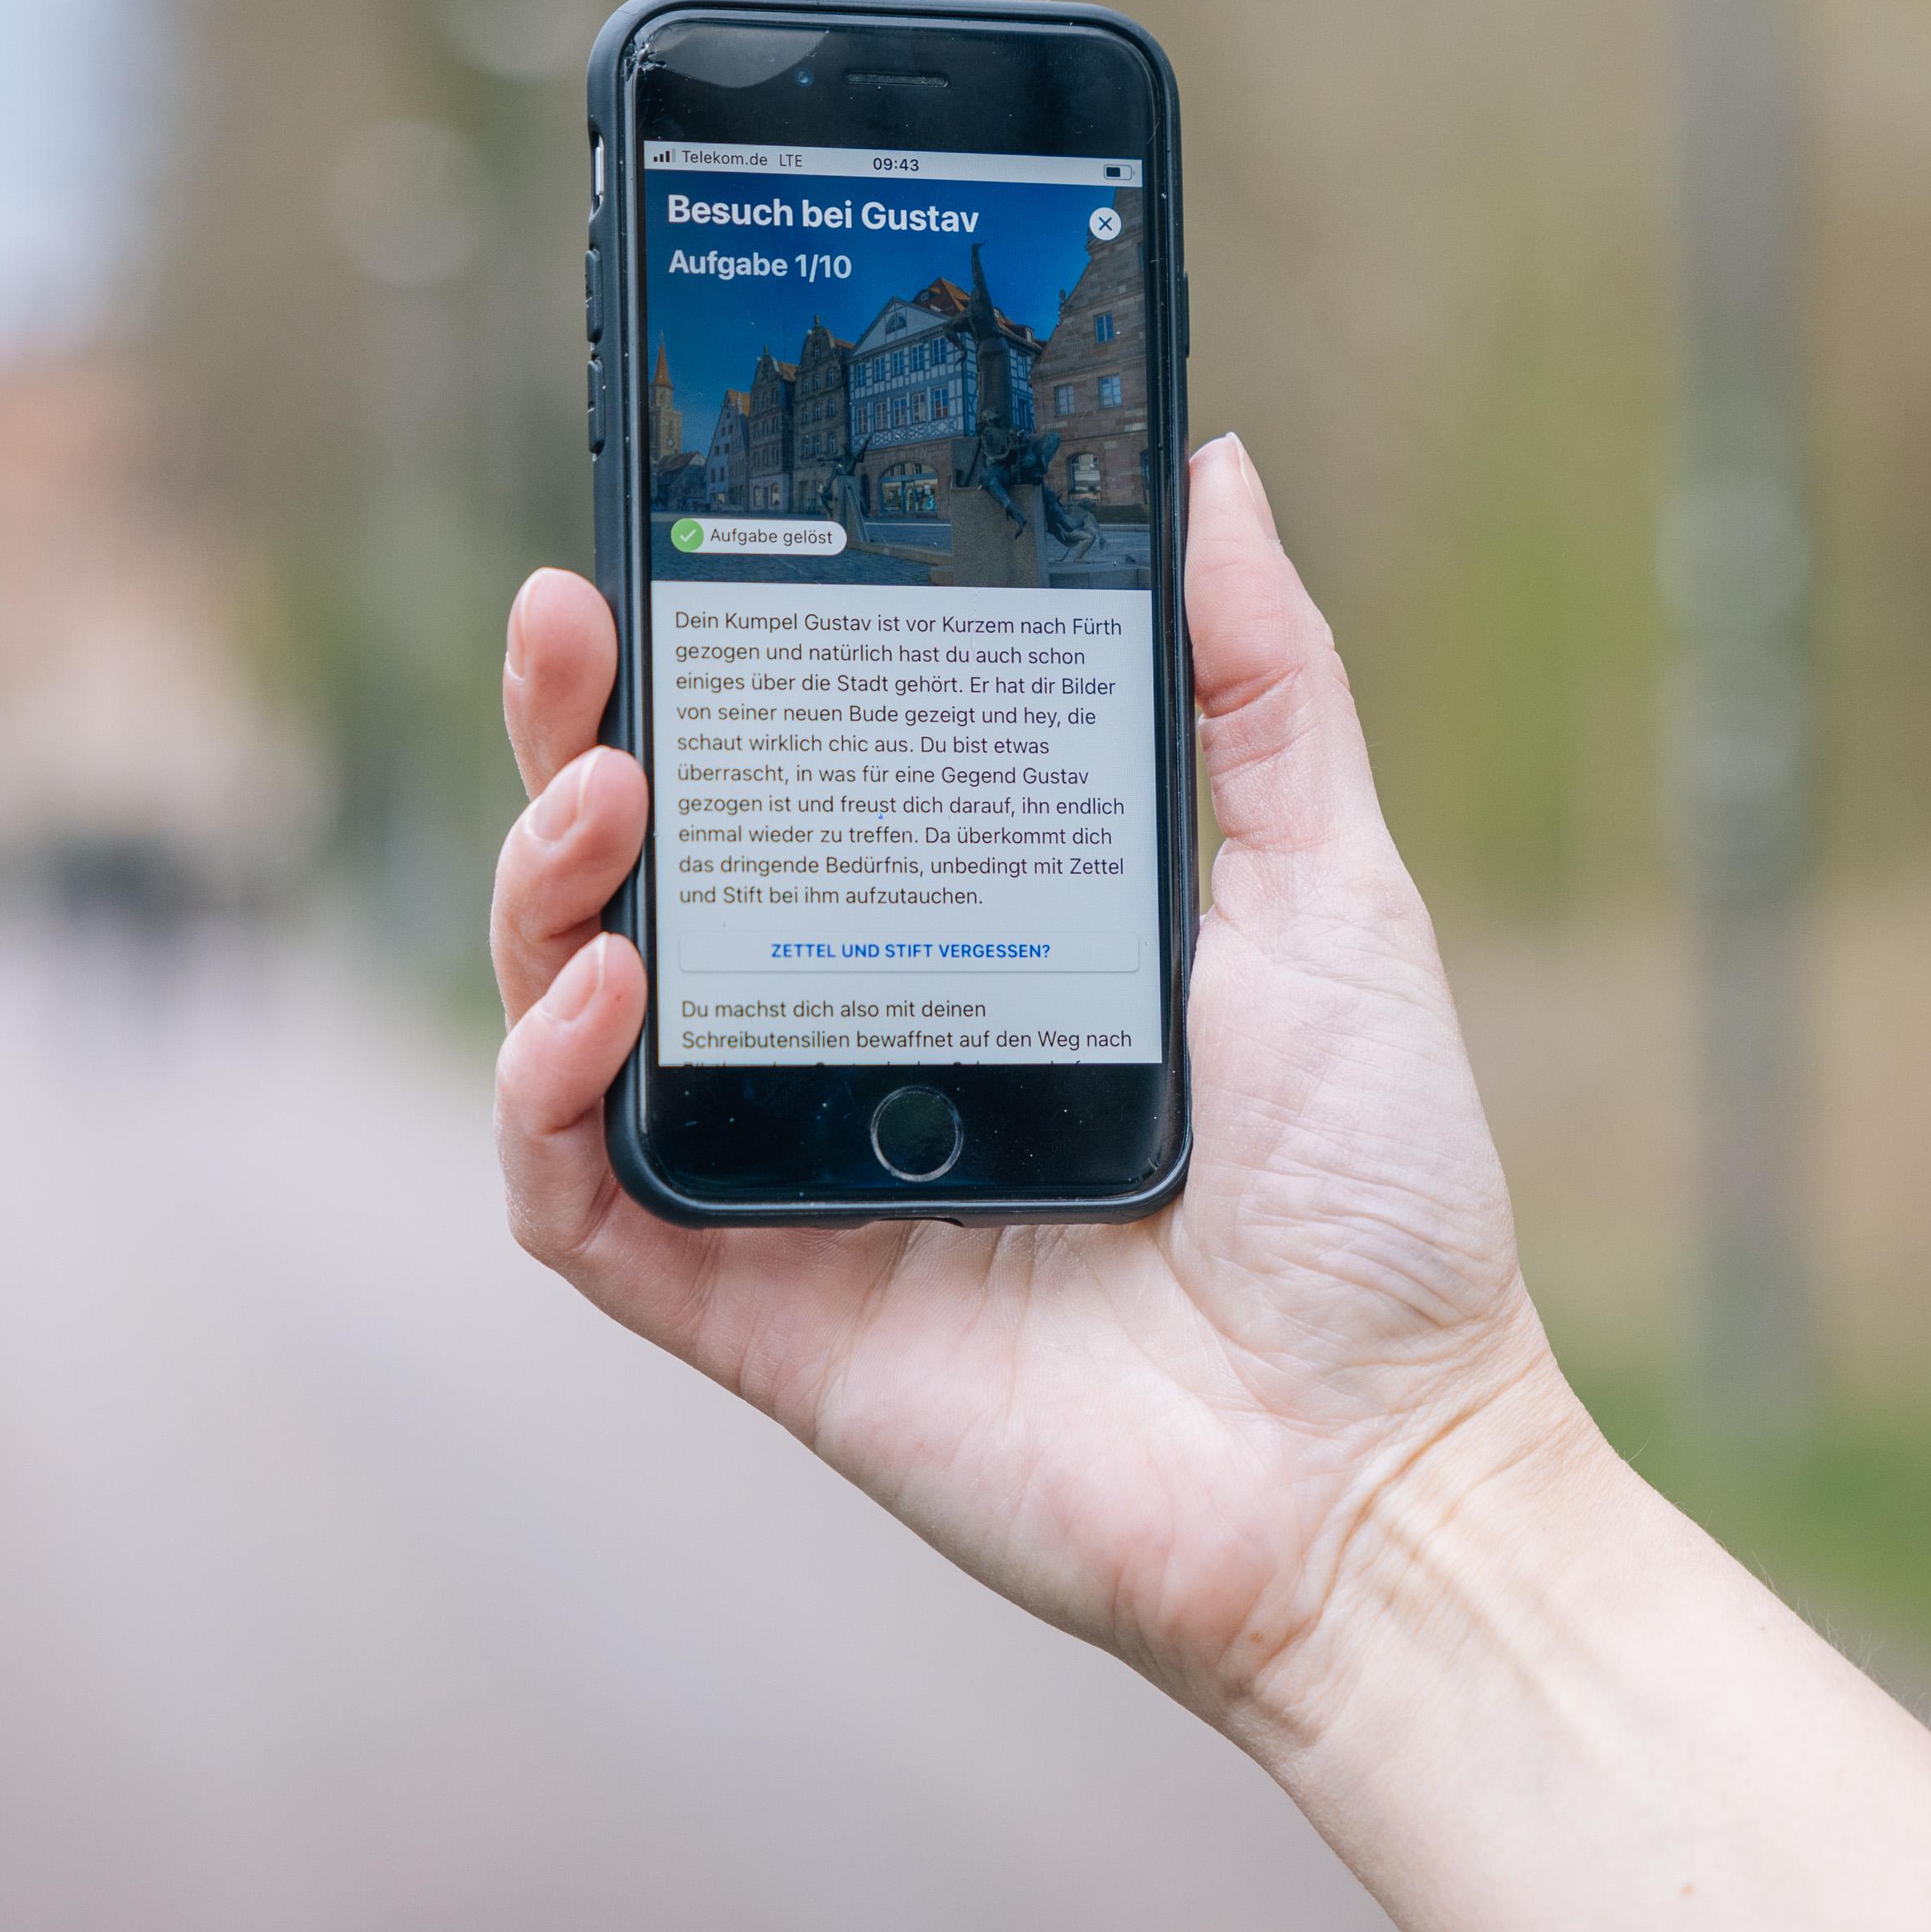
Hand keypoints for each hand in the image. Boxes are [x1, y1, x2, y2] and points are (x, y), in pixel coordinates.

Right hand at [491, 435, 1584, 1735]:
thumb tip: (1207, 471)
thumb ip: (1258, 684)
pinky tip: (607, 993)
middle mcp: (860, 1044)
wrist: (1385, 1460)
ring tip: (606, 791)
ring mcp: (794, 1182)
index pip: (797, 773)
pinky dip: (548, 1091)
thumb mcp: (1332, 891)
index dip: (711, 658)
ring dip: (545, 888)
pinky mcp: (754, 1319)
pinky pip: (576, 1202)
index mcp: (971, 937)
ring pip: (571, 1017)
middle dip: (575, 732)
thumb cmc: (1380, 1194)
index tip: (679, 536)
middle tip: (571, 617)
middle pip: (650, 870)